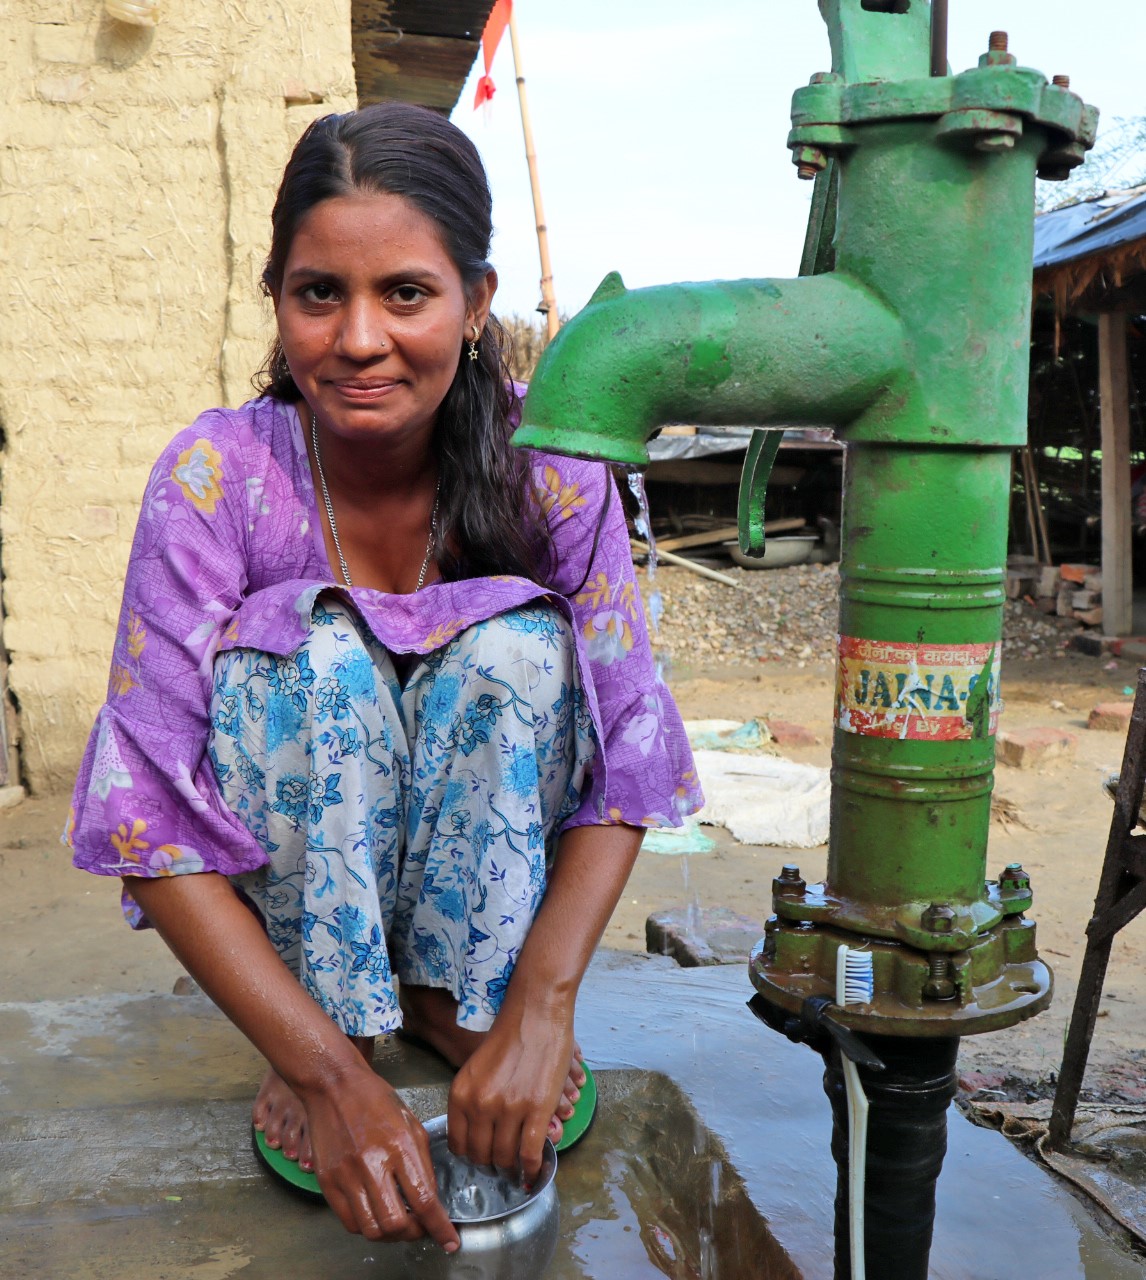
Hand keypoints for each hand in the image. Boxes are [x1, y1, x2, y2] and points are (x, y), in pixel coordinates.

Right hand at [300, 1061, 459, 1250]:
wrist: (334, 1086)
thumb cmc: (376, 1099)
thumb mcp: (411, 1123)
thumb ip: (422, 1163)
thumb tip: (429, 1198)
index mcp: (400, 1146)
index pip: (424, 1200)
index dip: (439, 1227)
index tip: (449, 1241)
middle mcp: (372, 1164)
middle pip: (397, 1224)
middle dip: (415, 1234)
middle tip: (421, 1228)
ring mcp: (347, 1176)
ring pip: (372, 1230)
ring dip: (391, 1235)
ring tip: (399, 1223)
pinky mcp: (328, 1183)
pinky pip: (350, 1222)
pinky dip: (367, 1227)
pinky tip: (376, 1213)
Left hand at [446, 1000, 573, 1180]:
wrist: (536, 1013)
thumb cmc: (508, 1036)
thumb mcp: (476, 1069)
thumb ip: (472, 1100)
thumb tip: (479, 1135)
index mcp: (460, 1094)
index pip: (458, 1145)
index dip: (471, 1156)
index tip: (481, 1157)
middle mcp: (479, 1104)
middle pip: (481, 1155)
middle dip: (491, 1165)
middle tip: (501, 1165)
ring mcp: (508, 1109)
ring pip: (505, 1158)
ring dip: (512, 1169)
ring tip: (517, 1168)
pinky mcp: (536, 1110)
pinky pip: (530, 1154)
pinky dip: (532, 1170)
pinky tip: (534, 1173)